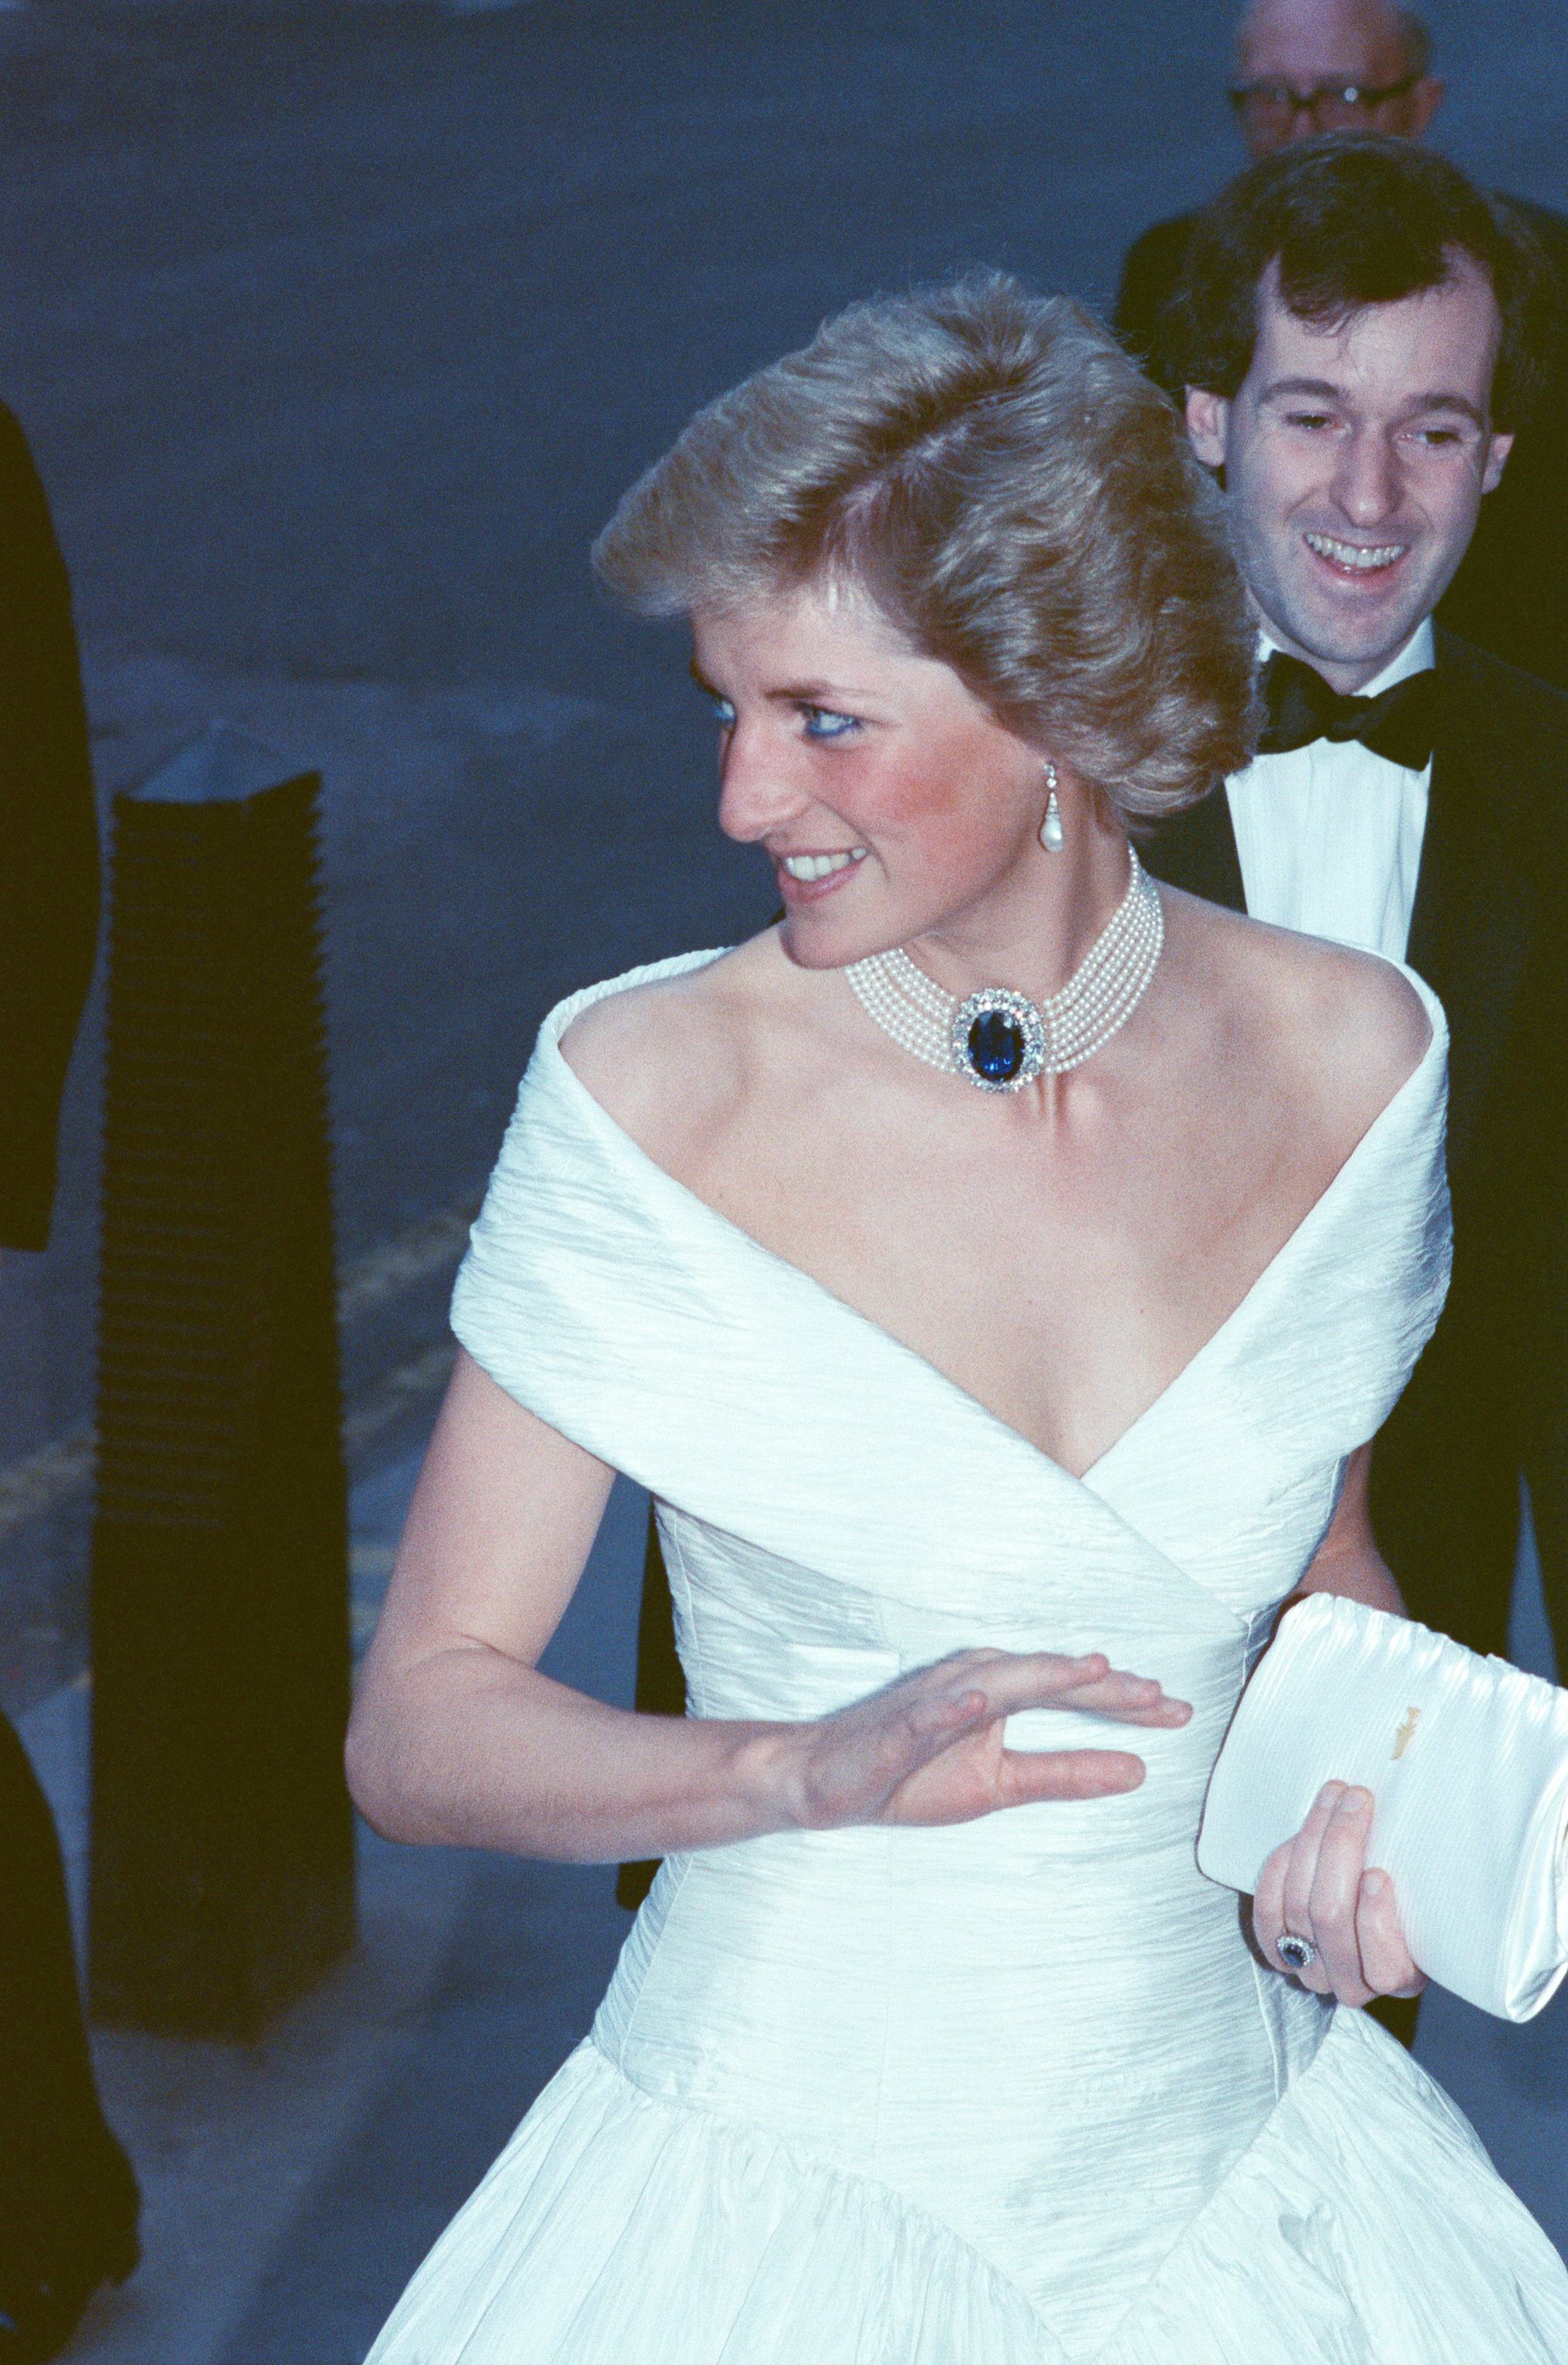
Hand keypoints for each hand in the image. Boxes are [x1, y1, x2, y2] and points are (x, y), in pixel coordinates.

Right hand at [784, 1647, 1191, 1831]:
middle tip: (1156, 1694)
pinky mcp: (895, 1726)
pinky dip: (952, 1706)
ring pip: (995, 1682)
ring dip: (1042, 1673)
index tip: (1180, 1712)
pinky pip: (925, 1713)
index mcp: (1001, 1693)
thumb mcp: (1000, 1785)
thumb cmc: (911, 1775)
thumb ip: (1066, 1774)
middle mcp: (975, 1683)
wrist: (826, 1781)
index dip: (1125, 1701)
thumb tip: (1138, 1770)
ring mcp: (933, 1701)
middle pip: (1047, 1677)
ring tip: (1090, 1672)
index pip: (1073, 1693)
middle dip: (1101, 1684)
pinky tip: (980, 1704)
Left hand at [1252, 1780, 1425, 2006]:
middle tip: (1356, 1798)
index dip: (1375, 1919)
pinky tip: (1297, 1837)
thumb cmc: (1412, 1896)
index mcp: (1399, 1978)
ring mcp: (1309, 1969)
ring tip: (1333, 1797)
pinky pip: (1267, 1911)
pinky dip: (1279, 1869)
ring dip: (1312, 1839)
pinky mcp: (1276, 1949)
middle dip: (1340, 1846)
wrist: (1368, 1909)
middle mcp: (1350, 1983)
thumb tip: (1450, 1820)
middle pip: (1330, 1917)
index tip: (1380, 1873)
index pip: (1384, 1966)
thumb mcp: (1435, 1896)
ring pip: (1296, 1906)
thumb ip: (1434, 1877)